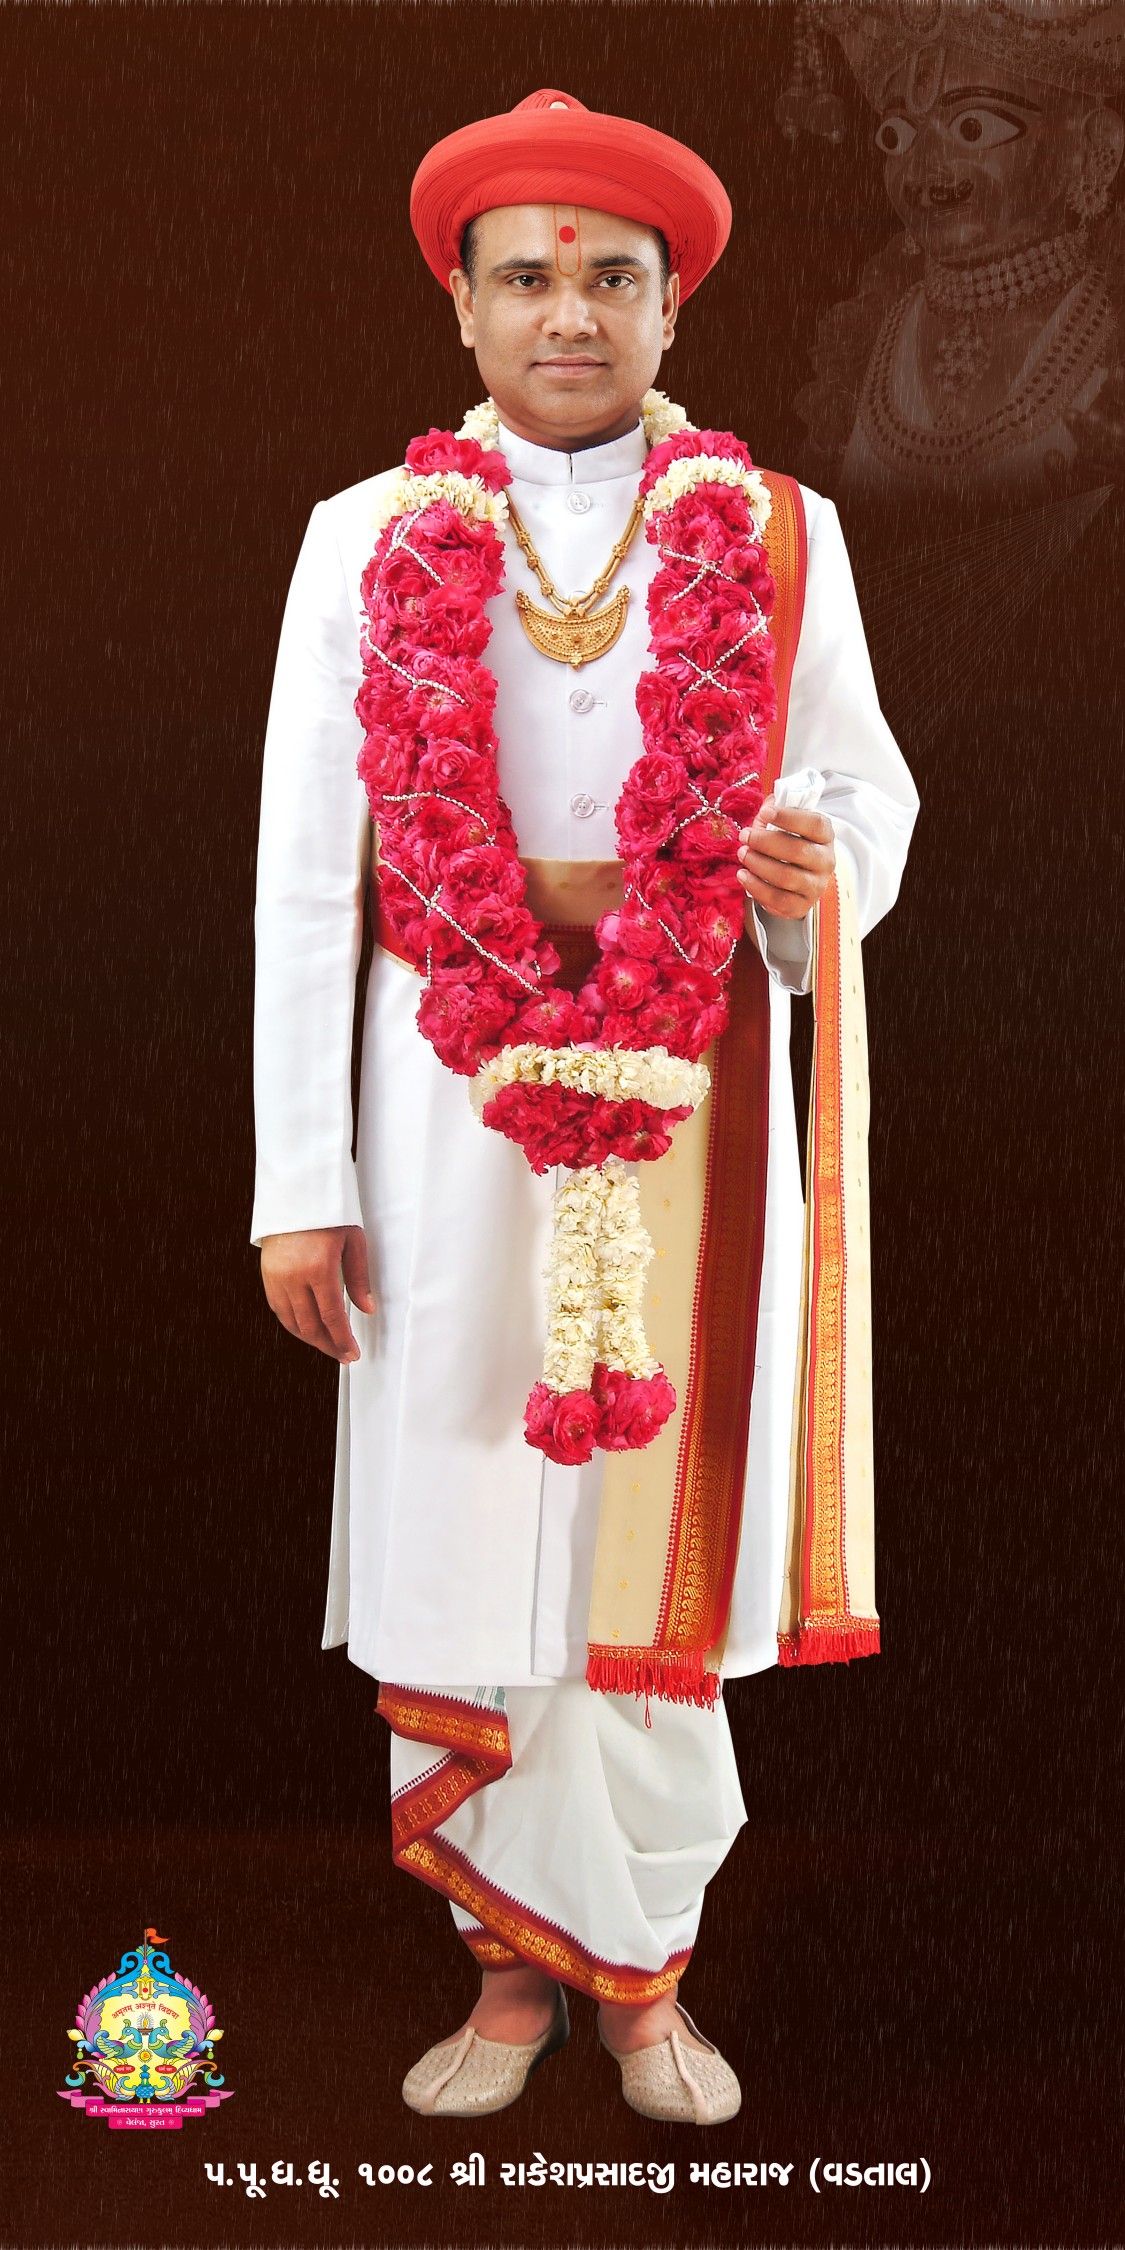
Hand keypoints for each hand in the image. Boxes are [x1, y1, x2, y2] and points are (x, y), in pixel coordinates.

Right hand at [259, 1224, 375, 1362]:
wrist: (296, 1192)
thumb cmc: (328, 1212)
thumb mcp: (353, 1241)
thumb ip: (359, 1278)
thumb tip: (367, 1309)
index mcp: (318, 1268)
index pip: (332, 1317)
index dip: (342, 1339)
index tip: (351, 1352)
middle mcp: (294, 1276)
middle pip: (310, 1325)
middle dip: (328, 1345)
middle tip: (343, 1355)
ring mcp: (277, 1277)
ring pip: (291, 1322)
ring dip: (310, 1339)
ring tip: (328, 1345)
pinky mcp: (267, 1275)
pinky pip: (279, 1309)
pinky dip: (293, 1324)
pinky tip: (307, 1328)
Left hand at [736, 795, 834, 918]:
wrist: (799, 877)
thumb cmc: (791, 843)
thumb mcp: (787, 824)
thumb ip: (776, 812)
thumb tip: (765, 810)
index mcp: (825, 836)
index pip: (814, 824)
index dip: (789, 817)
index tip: (764, 813)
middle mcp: (826, 861)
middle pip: (797, 851)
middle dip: (765, 842)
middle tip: (745, 836)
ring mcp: (816, 886)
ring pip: (786, 877)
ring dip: (758, 864)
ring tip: (742, 854)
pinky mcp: (802, 906)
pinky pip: (778, 900)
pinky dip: (757, 888)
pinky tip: (743, 876)